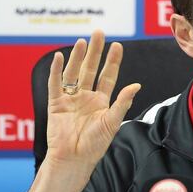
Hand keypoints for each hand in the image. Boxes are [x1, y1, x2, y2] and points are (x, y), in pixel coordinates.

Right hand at [45, 29, 140, 169]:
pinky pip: (55, 84)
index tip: (118, 45)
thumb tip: (136, 85)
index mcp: (101, 101)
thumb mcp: (112, 123)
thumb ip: (122, 103)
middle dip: (95, 51)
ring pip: (74, 73)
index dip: (113, 61)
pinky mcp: (56, 104)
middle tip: (99, 32)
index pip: (108, 76)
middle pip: (91, 69)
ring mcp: (70, 99)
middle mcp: (86, 97)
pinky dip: (56, 71)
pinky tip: (60, 57)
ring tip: (82, 41)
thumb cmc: (95, 145)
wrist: (73, 159)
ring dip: (78, 57)